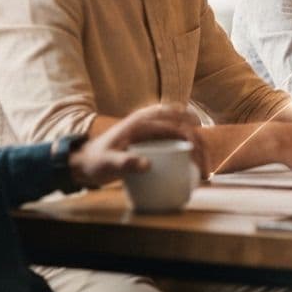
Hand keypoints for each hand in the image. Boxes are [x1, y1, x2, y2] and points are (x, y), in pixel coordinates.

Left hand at [69, 103, 202, 188]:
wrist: (86, 160)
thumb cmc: (96, 160)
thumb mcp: (107, 163)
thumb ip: (124, 163)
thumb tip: (147, 165)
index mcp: (142, 122)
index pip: (175, 126)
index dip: (191, 142)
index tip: (198, 161)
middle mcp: (152, 121)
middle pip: (186, 127)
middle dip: (201, 145)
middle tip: (205, 169)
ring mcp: (154, 129)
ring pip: (186, 132)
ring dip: (199, 147)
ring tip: (205, 170)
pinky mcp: (155, 138)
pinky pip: (179, 140)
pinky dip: (190, 151)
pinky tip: (195, 166)